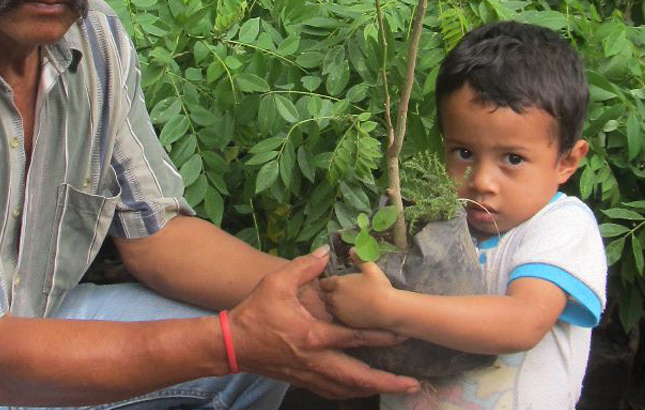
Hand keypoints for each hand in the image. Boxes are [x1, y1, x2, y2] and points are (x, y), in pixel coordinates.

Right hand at [228, 246, 419, 398]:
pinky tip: (361, 389)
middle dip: (387, 382)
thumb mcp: (277, 282)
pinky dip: (351, 392)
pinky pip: (332, 392)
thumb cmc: (254, 312)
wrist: (232, 344)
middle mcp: (315, 360)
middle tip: (412, 385)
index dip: (382, 337)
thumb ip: (304, 267)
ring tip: (395, 388)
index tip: (403, 335)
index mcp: (312, 335)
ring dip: (373, 389)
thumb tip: (325, 251)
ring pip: (347, 389)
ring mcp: (309, 374)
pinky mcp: (302, 380)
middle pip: (358, 378)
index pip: (355, 338)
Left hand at [320, 259, 398, 329]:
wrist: (387, 309)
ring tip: (343, 300)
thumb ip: (359, 258)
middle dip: (327, 292)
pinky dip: (339, 313)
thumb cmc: (379, 287)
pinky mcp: (344, 322)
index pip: (323, 283)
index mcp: (338, 283)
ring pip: (328, 306)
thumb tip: (351, 249)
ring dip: (332, 303)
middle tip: (337, 291)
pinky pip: (336, 316)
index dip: (327, 282)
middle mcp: (334, 297)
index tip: (332, 282)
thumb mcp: (370, 268)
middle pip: (323, 295)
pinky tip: (348, 310)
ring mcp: (338, 311)